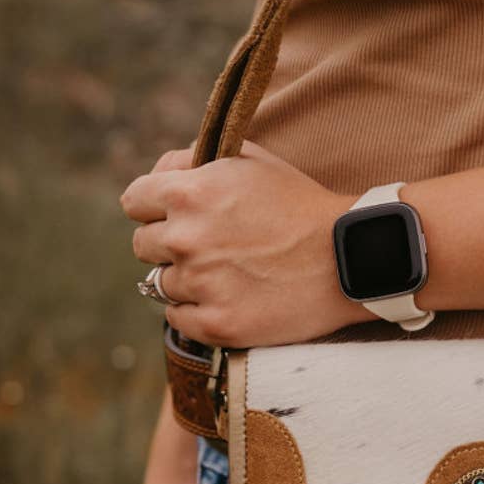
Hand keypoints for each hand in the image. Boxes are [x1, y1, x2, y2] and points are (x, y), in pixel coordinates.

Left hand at [120, 142, 360, 347]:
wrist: (349, 257)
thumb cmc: (300, 204)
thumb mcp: (250, 160)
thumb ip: (192, 158)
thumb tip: (157, 177)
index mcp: (189, 193)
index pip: (133, 201)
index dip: (154, 206)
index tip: (175, 214)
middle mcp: (186, 239)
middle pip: (142, 245)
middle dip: (170, 243)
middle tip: (210, 245)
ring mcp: (200, 285)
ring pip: (161, 283)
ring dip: (187, 278)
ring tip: (229, 272)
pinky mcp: (216, 325)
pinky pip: (177, 318)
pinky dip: (197, 310)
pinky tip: (231, 296)